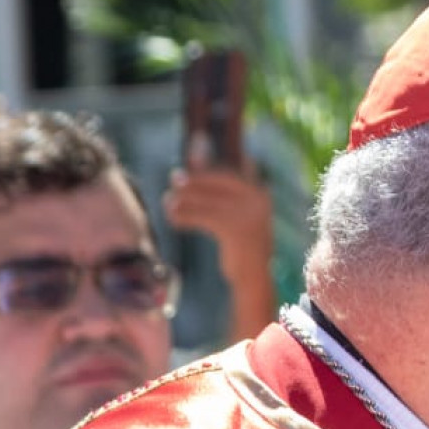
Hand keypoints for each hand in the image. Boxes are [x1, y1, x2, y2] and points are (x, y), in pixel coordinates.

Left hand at [163, 159, 277, 341]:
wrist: (253, 277)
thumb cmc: (241, 245)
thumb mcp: (237, 216)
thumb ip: (221, 193)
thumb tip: (197, 162)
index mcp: (260, 194)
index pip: (229, 172)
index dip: (208, 164)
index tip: (191, 150)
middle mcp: (257, 201)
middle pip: (217, 182)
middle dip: (193, 180)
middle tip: (174, 180)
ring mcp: (247, 215)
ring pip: (206, 200)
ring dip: (184, 200)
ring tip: (169, 204)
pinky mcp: (234, 230)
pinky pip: (202, 217)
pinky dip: (185, 217)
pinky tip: (174, 219)